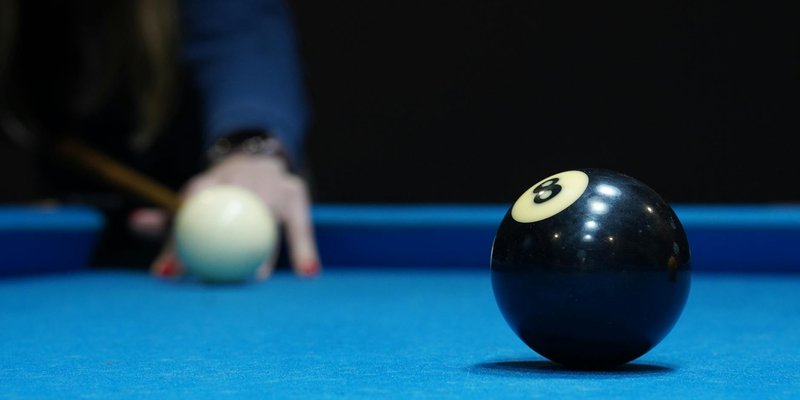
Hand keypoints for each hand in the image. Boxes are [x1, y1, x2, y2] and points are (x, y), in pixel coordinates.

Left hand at [146, 153, 320, 279]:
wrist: (257, 159)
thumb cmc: (219, 190)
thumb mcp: (192, 201)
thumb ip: (166, 218)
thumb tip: (133, 224)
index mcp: (215, 177)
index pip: (194, 205)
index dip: (181, 237)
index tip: (174, 269)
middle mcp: (245, 175)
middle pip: (235, 212)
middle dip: (228, 247)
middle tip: (218, 280)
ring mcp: (273, 180)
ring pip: (268, 221)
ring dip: (265, 253)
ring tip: (256, 279)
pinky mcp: (296, 190)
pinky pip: (301, 226)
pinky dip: (304, 249)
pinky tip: (308, 272)